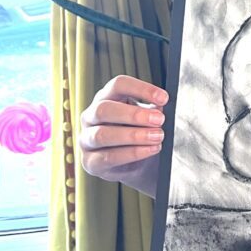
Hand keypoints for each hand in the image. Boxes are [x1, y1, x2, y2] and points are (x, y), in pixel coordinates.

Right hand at [80, 75, 168, 197]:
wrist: (140, 166)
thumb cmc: (141, 134)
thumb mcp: (148, 118)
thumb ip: (152, 111)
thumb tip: (160, 107)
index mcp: (106, 98)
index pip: (118, 84)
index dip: (141, 89)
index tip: (163, 98)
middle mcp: (91, 116)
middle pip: (104, 108)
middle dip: (134, 115)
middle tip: (159, 120)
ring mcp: (86, 139)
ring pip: (103, 134)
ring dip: (133, 135)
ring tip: (156, 137)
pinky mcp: (90, 162)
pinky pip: (107, 157)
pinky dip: (132, 153)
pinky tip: (149, 150)